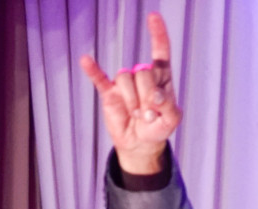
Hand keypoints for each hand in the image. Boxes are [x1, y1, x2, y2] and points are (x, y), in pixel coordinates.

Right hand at [79, 12, 179, 174]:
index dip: (158, 35)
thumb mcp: (171, 120)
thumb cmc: (159, 127)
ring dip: (132, 101)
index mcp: (161, 77)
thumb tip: (154, 94)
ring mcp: (124, 83)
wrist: (141, 143)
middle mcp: (142, 75)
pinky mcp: (109, 92)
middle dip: (146, 96)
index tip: (153, 16)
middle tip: (149, 114)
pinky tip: (86, 60)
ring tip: (137, 115)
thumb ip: (168, 105)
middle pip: (142, 71)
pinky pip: (99, 78)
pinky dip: (92, 70)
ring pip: (124, 79)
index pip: (160, 52)